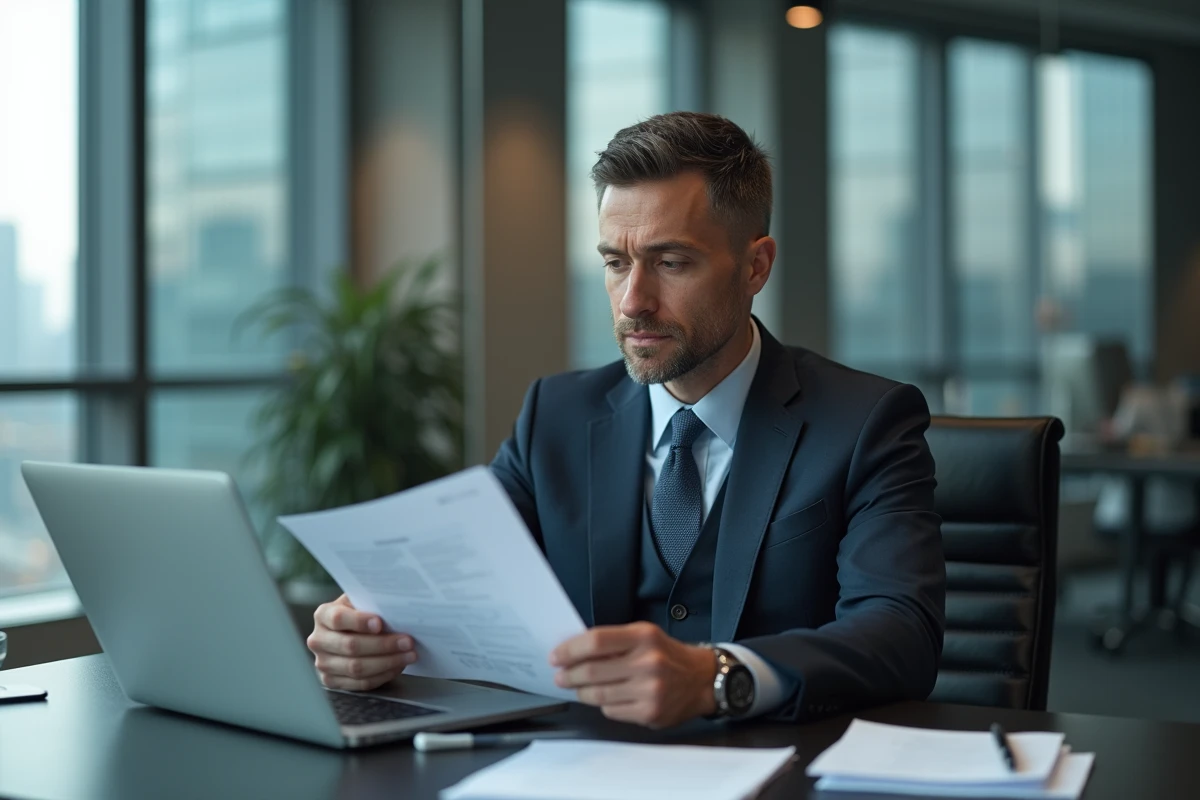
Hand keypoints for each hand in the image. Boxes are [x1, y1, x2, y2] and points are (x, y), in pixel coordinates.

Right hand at [307, 594, 416, 690]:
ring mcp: (323, 663)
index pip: (338, 618)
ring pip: (357, 668)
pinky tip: (397, 666)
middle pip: (351, 646)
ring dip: (387, 662)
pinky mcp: (331, 681)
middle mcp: (318, 640)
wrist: (346, 632)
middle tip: (407, 642)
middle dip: (383, 645)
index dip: (359, 621)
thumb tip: (395, 609)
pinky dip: (383, 675)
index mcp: (323, 615)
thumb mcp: (360, 602)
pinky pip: (360, 683)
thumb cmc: (358, 614)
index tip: (380, 623)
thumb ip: (371, 604)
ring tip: (408, 655)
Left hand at [550, 622, 716, 727]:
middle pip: (592, 670)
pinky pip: (611, 711)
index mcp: (643, 637)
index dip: (570, 650)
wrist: (701, 679)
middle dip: (569, 675)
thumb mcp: (644, 636)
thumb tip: (573, 651)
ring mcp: (650, 690)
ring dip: (582, 692)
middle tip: (560, 676)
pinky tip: (606, 698)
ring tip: (578, 688)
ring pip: (598, 694)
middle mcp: (648, 662)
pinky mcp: (650, 712)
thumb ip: (613, 641)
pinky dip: (603, 705)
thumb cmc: (667, 655)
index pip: (596, 641)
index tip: (556, 656)